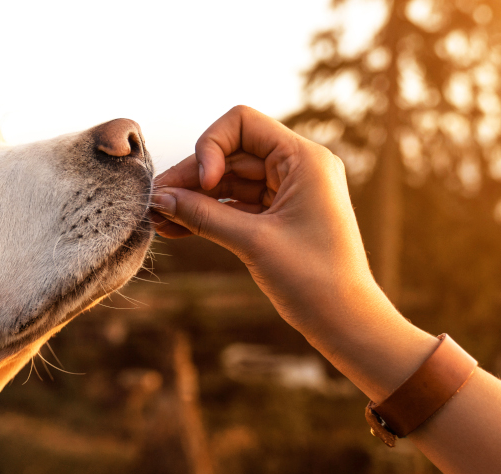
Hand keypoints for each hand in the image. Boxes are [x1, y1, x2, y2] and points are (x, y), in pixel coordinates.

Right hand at [152, 105, 432, 398]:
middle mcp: (298, 167)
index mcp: (304, 158)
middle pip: (231, 154)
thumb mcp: (252, 242)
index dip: (212, 146)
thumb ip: (203, 215)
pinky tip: (176, 228)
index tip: (204, 184)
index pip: (242, 123)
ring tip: (158, 219)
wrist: (345, 322)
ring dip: (195, 198)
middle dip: (193, 177)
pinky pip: (237, 205)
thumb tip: (159, 198)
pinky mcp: (280, 217)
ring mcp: (288, 192)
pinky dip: (209, 214)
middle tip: (154, 202)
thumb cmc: (313, 279)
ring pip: (230, 181)